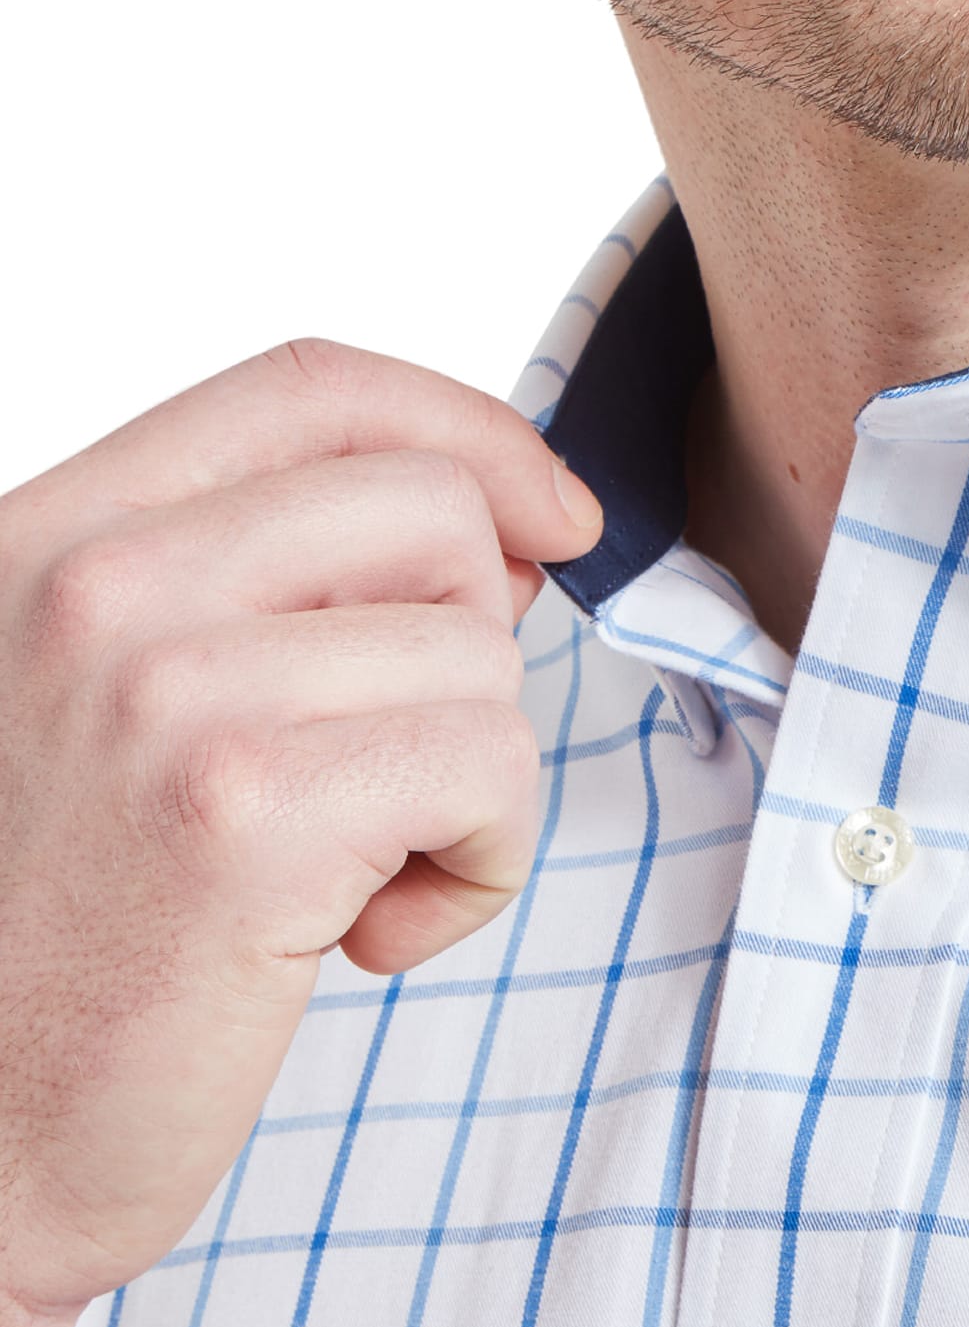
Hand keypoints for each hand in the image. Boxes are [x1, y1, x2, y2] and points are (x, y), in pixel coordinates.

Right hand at [0, 338, 602, 1326]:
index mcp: (53, 535)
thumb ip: (270, 595)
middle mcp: (90, 586)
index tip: (556, 518)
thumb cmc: (77, 939)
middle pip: (431, 510)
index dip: (473, 431)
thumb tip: (516, 533)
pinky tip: (369, 939)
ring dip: (470, 788)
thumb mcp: (133, 713)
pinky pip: (491, 764)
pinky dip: (481, 867)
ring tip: (352, 880)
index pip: (311, 387)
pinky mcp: (242, 811)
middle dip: (474, 645)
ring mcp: (160, 689)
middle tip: (389, 774)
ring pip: (481, 654)